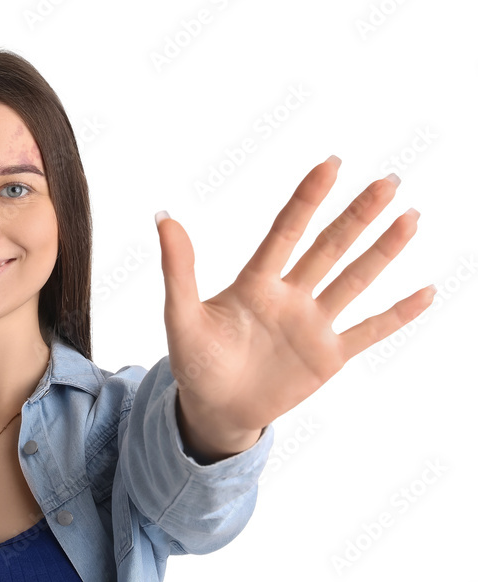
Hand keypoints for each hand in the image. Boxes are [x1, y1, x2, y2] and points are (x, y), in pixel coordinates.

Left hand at [155, 156, 433, 457]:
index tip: (331, 163)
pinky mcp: (328, 357)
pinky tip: (426, 292)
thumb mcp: (180, 316)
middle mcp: (289, 295)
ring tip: (410, 218)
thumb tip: (163, 217)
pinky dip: (397, 315)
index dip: (308, 198)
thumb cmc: (195, 361)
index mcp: (255, 283)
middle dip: (358, 215)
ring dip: (382, 251)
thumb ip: (178, 269)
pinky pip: (369, 331)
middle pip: (329, 248)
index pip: (286, 231)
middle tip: (388, 182)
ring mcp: (312, 324)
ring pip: (354, 280)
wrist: (213, 410)